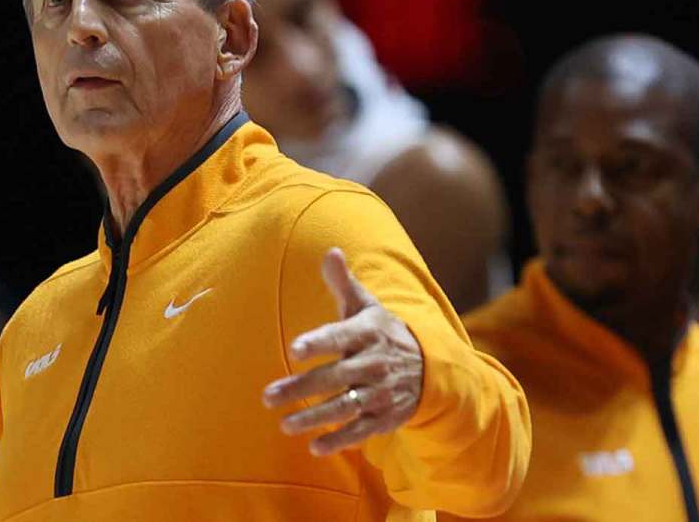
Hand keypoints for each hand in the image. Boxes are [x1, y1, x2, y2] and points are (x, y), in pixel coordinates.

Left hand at [262, 247, 423, 455]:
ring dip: (314, 419)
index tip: (294, 349)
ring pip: (345, 407)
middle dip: (301, 389)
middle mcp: (375, 363)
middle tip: (268, 397)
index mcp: (368, 332)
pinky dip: (341, 440)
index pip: (340, 336)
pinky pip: (362, 431)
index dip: (318, 342)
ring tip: (284, 424)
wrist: (431, 365)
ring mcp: (381, 392)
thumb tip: (330, 251)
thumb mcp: (366, 306)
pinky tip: (315, 447)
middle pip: (334, 377)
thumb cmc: (382, 331)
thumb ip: (343, 283)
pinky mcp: (387, 416)